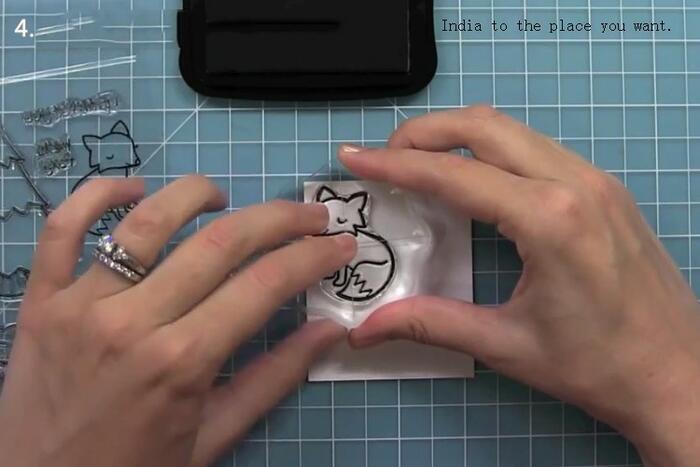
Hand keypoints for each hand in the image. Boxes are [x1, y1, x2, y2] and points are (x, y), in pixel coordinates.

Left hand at [0, 176, 355, 466]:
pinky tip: (135, 190)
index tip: (340, 244)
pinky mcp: (40, 299)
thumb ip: (275, 378)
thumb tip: (331, 330)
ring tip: (226, 199)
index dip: (312, 256)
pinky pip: (62, 228)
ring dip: (197, 195)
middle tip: (311, 214)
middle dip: (281, 219)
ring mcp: (80, 304)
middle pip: (221, 243)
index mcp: (183, 362)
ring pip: (148, 221)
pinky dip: (97, 195)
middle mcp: (134, 322)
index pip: (265, 286)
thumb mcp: (214, 435)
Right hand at [339, 106, 699, 466]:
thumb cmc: (599, 366)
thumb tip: (367, 328)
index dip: (395, 164)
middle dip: (423, 132)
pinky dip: (491, 151)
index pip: (455, 173)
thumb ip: (431, 323)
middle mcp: (576, 184)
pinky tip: (471, 180)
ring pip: (512, 130)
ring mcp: (596, 180)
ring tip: (417, 163)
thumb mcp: (506, 345)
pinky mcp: (604, 189)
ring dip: (457, 137)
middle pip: (483, 126)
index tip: (356, 158)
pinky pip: (536, 149)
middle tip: (383, 156)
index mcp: (550, 219)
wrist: (680, 375)